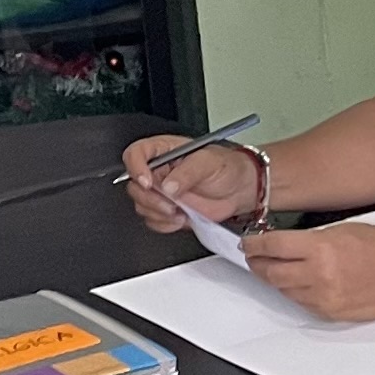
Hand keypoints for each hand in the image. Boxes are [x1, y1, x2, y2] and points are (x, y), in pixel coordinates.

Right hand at [123, 135, 261, 233]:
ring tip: (181, 211)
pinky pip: (153, 220)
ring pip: (142, 205)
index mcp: (164, 150)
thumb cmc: (227, 167)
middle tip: (171, 204)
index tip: (148, 182)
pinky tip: (181, 219)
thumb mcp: (209, 162)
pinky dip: (164, 224)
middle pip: (134, 185)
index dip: (136, 168)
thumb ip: (188, 173)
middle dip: (150, 199)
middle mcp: (159, 170)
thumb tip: (169, 186)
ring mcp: (161, 191)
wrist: (240, 189)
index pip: (136, 154)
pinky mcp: (167, 209)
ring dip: (158, 213)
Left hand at [244, 222, 374, 320]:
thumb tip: (284, 245)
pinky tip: (297, 283)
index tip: (248, 244)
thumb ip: (309, 240)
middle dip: (258, 264)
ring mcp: (323, 296)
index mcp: (320, 248)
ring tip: (274, 270)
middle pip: (271, 272)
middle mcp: (318, 274)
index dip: (255, 245)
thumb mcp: (341, 229)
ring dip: (275, 279)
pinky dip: (294, 293)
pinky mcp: (329, 312)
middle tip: (254, 258)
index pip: (273, 247)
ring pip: (283, 290)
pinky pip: (301, 303)